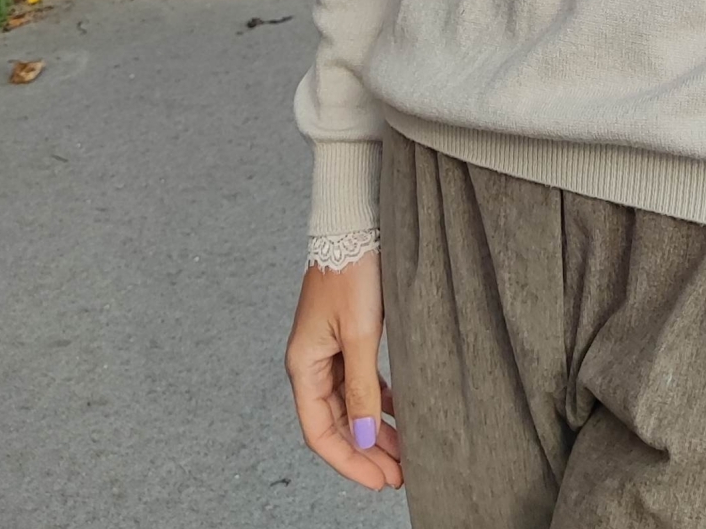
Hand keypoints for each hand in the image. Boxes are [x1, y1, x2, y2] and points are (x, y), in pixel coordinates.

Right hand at [285, 253, 402, 489]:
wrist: (354, 225)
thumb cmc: (352, 273)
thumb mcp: (360, 335)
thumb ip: (362, 389)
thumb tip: (364, 439)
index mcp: (303, 366)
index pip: (320, 432)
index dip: (349, 461)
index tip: (379, 480)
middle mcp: (311, 363)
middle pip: (336, 423)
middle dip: (365, 452)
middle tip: (398, 475)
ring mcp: (327, 350)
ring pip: (350, 404)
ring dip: (373, 429)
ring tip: (403, 453)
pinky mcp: (345, 336)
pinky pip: (358, 382)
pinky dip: (377, 400)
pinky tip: (397, 413)